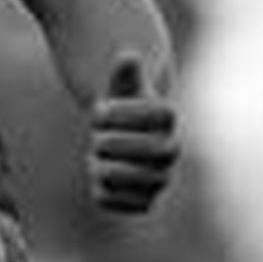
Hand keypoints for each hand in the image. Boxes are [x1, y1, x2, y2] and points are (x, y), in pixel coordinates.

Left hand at [88, 52, 178, 213]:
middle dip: (121, 143)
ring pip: (152, 182)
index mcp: (165, 117)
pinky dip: (115, 197)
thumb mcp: (118, 85)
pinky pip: (139, 206)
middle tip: (94, 137)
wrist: (121, 132)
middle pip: (162, 151)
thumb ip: (123, 74)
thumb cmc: (119, 103)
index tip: (97, 109)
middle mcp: (169, 149)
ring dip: (116, 171)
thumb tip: (128, 55)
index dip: (127, 112)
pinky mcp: (144, 198)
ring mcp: (159, 175)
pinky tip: (96, 181)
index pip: (164, 113)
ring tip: (93, 159)